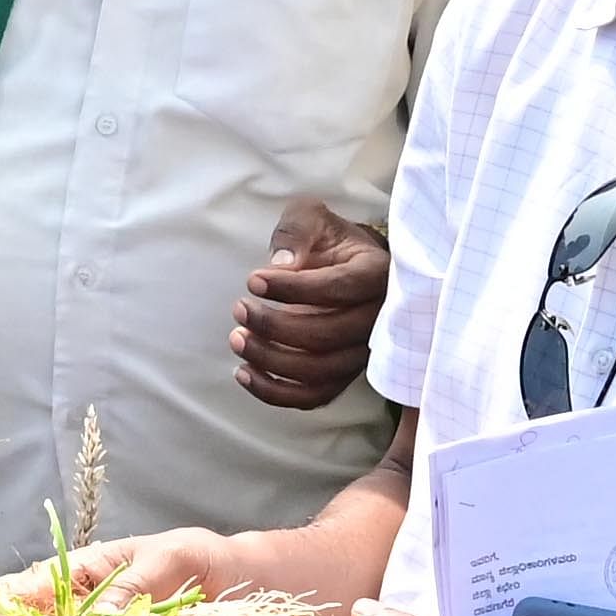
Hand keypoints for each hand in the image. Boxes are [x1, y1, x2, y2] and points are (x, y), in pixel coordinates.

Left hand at [229, 198, 390, 412]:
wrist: (348, 266)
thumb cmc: (329, 241)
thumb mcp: (313, 218)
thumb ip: (298, 230)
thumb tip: (282, 263)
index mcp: (376, 275)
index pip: (338, 288)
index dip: (293, 289)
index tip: (253, 280)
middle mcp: (377, 319)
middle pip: (327, 335)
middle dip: (275, 326)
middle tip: (239, 309)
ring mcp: (361, 351)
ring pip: (319, 371)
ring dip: (271, 360)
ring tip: (237, 339)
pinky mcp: (343, 374)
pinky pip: (313, 396)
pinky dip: (276, 392)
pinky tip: (244, 373)